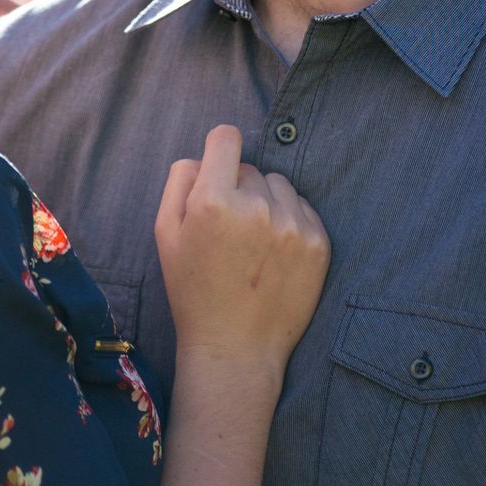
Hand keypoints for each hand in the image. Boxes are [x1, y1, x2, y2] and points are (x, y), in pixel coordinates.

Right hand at [155, 125, 329, 368]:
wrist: (236, 348)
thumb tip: (204, 157)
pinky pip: (303, 208)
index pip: (225, 137)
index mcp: (213, 201)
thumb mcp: (166, 234)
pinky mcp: (319, 243)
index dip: (218, 150)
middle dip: (238, 189)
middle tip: (228, 232)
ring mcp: (292, 225)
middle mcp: (256, 207)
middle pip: (250, 167)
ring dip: (266, 202)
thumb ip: (180, 181)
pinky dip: (289, 221)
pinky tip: (273, 254)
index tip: (218, 169)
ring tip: (252, 243)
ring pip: (279, 185)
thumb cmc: (193, 292)